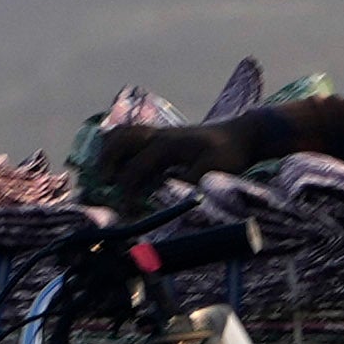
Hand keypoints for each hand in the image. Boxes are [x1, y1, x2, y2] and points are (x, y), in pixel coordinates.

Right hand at [81, 116, 235, 207]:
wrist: (240, 135)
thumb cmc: (228, 154)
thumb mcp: (211, 170)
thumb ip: (188, 182)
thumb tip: (167, 196)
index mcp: (167, 146)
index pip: (135, 168)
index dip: (127, 191)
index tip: (125, 210)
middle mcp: (159, 136)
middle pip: (120, 140)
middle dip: (106, 161)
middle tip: (102, 183)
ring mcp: (159, 133)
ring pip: (124, 133)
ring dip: (109, 150)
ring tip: (104, 172)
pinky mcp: (162, 136)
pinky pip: (132, 134)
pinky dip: (119, 144)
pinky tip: (118, 162)